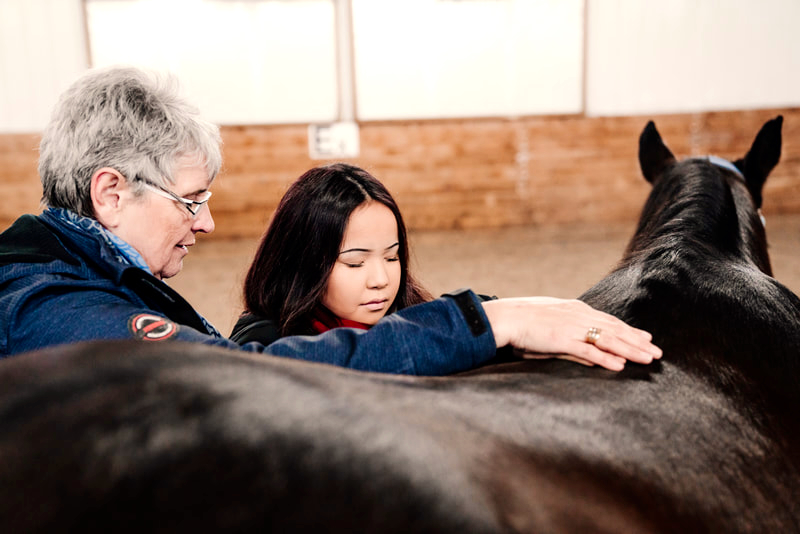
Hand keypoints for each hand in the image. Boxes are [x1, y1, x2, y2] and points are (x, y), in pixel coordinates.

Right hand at [481, 297, 661, 370]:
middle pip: (615, 329)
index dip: (629, 330)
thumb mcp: (549, 322)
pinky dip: (606, 358)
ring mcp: (572, 328)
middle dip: (638, 342)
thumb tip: (582, 345)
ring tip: (649, 359)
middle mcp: (578, 316)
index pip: (608, 320)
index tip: (645, 337)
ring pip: (609, 339)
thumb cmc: (521, 320)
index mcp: (575, 309)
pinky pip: (589, 351)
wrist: (505, 317)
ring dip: (631, 350)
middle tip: (657, 352)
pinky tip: (621, 365)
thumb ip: (568, 332)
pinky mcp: (562, 340)